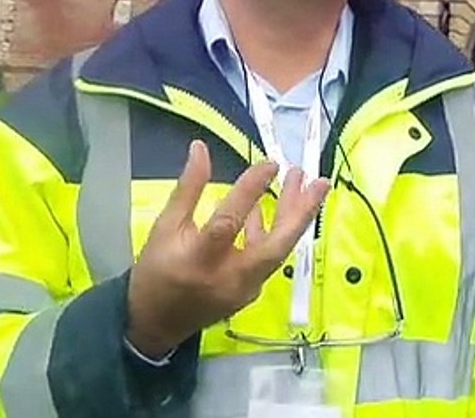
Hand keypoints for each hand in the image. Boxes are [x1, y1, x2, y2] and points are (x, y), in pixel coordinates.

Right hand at [125, 139, 329, 357]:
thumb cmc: (156, 272)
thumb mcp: (164, 226)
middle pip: (276, 246)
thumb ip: (187, 188)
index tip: (271, 164)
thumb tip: (200, 150)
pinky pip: (268, 258)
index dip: (251, 191)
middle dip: (301, 212)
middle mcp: (229, 278)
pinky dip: (273, 233)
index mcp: (200, 260)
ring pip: (278, 251)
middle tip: (319, 182)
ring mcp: (244, 289)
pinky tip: (274, 209)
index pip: (230, 222)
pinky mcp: (251, 293)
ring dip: (292, 217)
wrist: (155, 323)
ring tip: (301, 183)